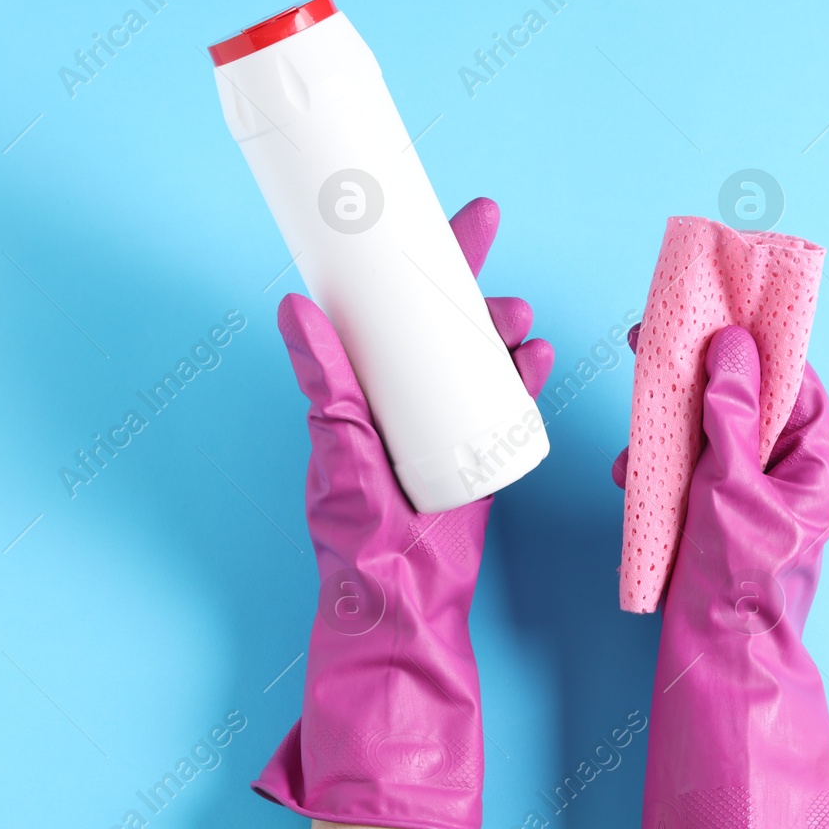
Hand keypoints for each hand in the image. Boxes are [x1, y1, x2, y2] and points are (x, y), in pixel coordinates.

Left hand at [252, 197, 552, 828]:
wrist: (408, 611)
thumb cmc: (360, 543)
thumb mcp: (340, 455)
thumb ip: (326, 388)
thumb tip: (294, 309)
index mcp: (361, 392)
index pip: (387, 308)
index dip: (415, 258)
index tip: (449, 218)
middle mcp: (402, 398)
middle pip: (438, 323)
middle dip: (470, 291)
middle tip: (494, 279)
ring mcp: (442, 422)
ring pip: (476, 355)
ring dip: (500, 330)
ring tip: (517, 325)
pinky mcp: (477, 448)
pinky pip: (504, 399)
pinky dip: (522, 375)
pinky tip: (535, 360)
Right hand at [614, 325, 828, 828]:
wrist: (720, 660)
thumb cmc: (739, 576)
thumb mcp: (733, 483)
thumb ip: (732, 412)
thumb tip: (733, 345)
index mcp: (814, 459)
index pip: (793, 378)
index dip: (754, 342)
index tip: (716, 310)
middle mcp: (789, 473)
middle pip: (746, 400)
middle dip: (698, 378)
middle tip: (655, 343)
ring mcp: (752, 496)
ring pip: (711, 435)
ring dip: (671, 427)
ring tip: (637, 428)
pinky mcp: (717, 518)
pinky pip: (689, 474)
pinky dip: (661, 468)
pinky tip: (631, 476)